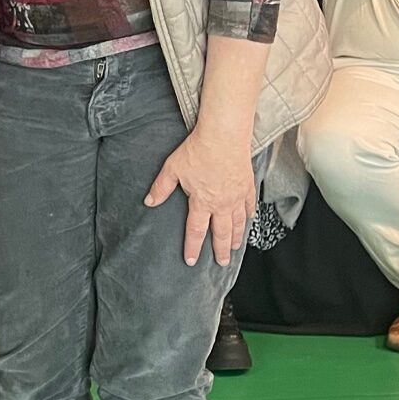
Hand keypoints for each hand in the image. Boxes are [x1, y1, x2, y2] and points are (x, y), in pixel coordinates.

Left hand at [145, 126, 255, 268]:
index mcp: (202, 202)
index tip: (191, 261)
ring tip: (234, 248)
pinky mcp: (247, 185)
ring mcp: (236, 196)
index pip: (196, 231)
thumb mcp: (173, 168)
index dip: (192, 247)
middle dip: (220, 250)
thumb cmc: (198, 150)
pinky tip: (249, 220)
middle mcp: (221, 204)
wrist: (224, 136)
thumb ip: (161, 188)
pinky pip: (249, 205)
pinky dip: (248, 215)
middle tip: (222, 263)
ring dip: (236, 237)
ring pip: (238, 223)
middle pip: (221, 233)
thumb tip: (149, 202)